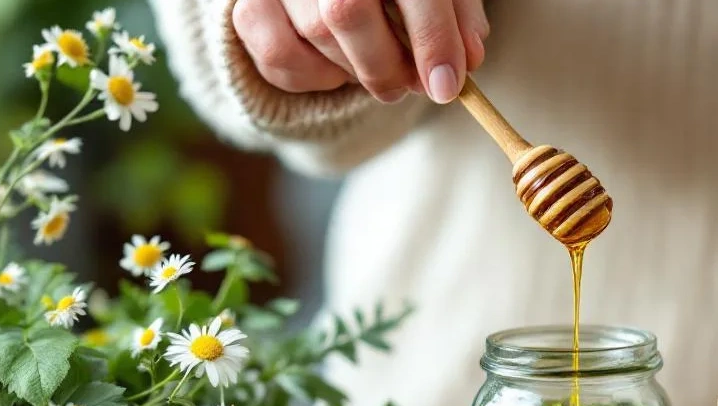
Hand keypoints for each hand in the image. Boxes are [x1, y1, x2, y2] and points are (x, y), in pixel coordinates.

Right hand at [232, 0, 488, 102]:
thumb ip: (457, 13)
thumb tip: (468, 58)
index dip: (432, 39)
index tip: (447, 86)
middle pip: (346, 12)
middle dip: (387, 66)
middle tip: (410, 85)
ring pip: (314, 35)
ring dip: (356, 71)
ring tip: (381, 69)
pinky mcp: (249, 3)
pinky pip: (279, 57)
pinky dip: (316, 78)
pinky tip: (339, 67)